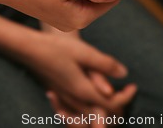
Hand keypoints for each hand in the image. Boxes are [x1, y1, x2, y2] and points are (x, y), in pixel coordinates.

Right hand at [22, 31, 136, 125]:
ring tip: (113, 95)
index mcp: (83, 91)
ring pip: (89, 116)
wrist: (29, 48)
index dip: (126, 97)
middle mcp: (74, 100)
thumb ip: (104, 63)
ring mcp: (64, 100)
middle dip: (118, 106)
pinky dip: (87, 113)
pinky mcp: (58, 96)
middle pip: (102, 115)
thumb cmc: (56, 47)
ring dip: (104, 109)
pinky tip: (91, 102)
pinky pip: (76, 113)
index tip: (133, 85)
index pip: (111, 104)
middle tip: (126, 91)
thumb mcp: (83, 51)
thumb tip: (124, 73)